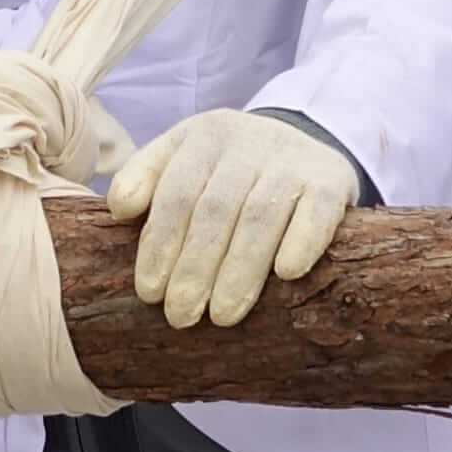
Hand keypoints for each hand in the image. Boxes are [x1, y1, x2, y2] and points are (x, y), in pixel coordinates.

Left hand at [103, 106, 360, 328]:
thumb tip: (119, 209)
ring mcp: (293, 160)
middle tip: (180, 316)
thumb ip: (146, 177)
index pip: (176, 193)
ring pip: (261, 216)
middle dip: (195, 267)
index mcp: (205, 136)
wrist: (305, 141)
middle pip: (215, 210)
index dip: (160, 244)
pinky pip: (318, 211)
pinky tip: (286, 274)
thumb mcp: (184, 156)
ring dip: (240, 269)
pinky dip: (302, 241)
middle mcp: (248, 142)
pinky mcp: (332, 180)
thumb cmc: (230, 167)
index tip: (149, 292)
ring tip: (222, 315)